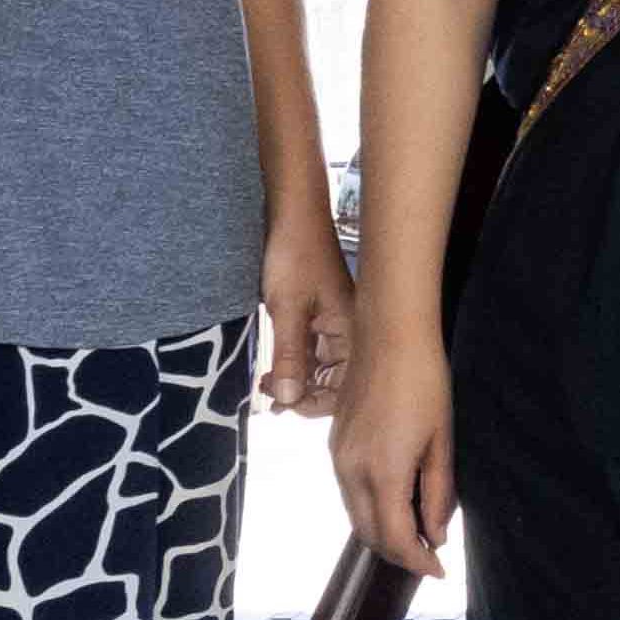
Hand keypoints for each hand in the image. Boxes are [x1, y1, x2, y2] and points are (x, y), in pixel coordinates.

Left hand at [262, 202, 354, 419]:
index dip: (314, 403)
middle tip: (268, 394)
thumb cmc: (295, 255)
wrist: (293, 214)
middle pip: (333, 382)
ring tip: (266, 382)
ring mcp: (336, 325)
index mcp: (353, 332)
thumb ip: (288, 357)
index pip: (343, 387)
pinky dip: (293, 362)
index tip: (282, 405)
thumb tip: (289, 400)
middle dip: (302, 394)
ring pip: (319, 369)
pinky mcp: (321, 318)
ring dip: (295, 379)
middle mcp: (350, 332)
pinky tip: (273, 367)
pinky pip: (311, 352)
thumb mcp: (286, 310)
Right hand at [333, 328, 456, 573]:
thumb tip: (437, 534)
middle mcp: (350, 470)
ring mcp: (337, 456)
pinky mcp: (334, 442)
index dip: (417, 561)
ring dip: (381, 531)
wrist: (389, 333)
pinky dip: (369, 507)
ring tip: (415, 533)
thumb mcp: (442, 441)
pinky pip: (347, 490)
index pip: (395, 538)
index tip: (439, 572)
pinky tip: (394, 501)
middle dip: (397, 552)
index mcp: (382, 472)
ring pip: (354, 513)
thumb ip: (438, 493)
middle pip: (368, 533)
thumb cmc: (425, 381)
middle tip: (429, 557)